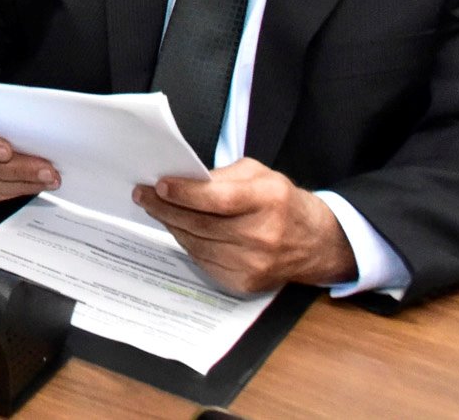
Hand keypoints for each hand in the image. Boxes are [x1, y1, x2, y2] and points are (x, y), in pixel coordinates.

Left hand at [133, 158, 355, 294]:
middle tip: (143, 195)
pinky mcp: (245, 282)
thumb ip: (223, 175)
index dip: (185, 193)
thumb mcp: (261, 175)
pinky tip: (177, 228)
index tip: (159, 185)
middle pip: (201, 223)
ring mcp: (254, 264)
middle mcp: (262, 235)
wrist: (316, 244)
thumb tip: (183, 181)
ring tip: (155, 208)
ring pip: (197, 243)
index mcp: (268, 200)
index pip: (218, 198)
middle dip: (166, 208)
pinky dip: (187, 243)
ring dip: (171, 225)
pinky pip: (204, 261)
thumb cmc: (282, 202)